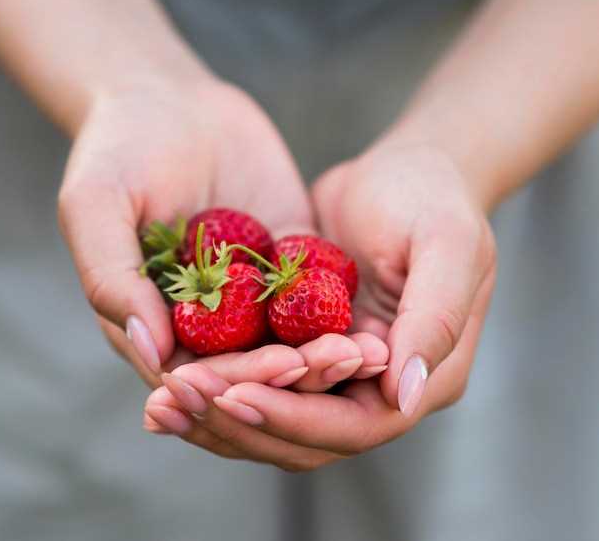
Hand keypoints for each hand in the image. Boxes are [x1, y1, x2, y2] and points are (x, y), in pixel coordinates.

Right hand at [58, 73, 385, 387]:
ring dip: (325, 355)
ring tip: (366, 351)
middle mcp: (203, 319)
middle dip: (293, 373)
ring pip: (287, 343)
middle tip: (341, 361)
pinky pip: (313, 296)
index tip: (280, 369)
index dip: (237, 380)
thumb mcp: (97, 204)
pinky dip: (340, 314)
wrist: (171, 99)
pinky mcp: (285, 263)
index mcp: (151, 319)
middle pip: (248, 369)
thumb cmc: (120, 147)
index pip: (192, 375)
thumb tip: (151, 348)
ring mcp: (248, 293)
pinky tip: (373, 319)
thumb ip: (111, 276)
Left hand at [145, 140, 494, 469]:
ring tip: (160, 399)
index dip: (293, 417)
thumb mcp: (446, 245)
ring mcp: (340, 372)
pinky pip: (259, 377)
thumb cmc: (430, 198)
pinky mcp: (305, 345)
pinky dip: (218, 381)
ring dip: (218, 412)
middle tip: (175, 399)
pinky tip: (169, 375)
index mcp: (423, 376)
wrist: (401, 173)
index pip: (353, 425)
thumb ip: (434, 318)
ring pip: (274, 415)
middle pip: (304, 434)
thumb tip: (406, 395)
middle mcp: (379, 388)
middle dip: (240, 420)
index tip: (233, 395)